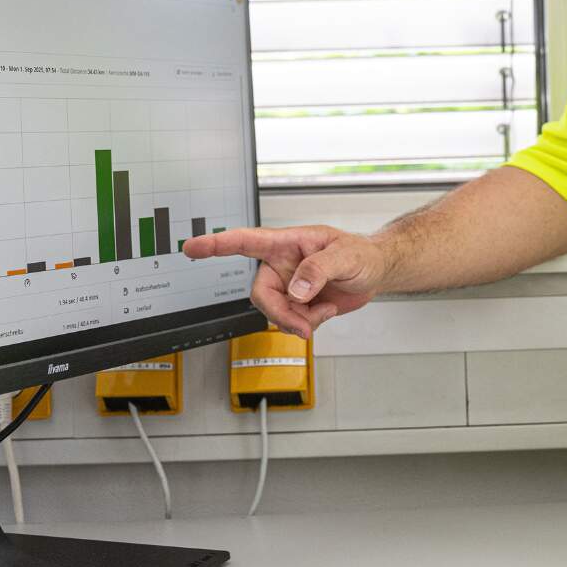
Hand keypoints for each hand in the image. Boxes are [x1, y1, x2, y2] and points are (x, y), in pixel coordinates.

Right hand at [182, 225, 387, 338]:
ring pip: (274, 312)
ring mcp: (288, 286)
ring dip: (298, 320)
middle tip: (304, 324)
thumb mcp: (345, 256)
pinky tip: (325, 311)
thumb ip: (318, 270)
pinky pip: (290, 321)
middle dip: (280, 312)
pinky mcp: (297, 304)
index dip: (216, 244)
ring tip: (324, 311)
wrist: (375, 273)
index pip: (245, 242)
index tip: (191, 247)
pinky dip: (307, 323)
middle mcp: (282, 264)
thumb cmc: (360, 254)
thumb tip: (296, 291)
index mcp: (287, 243)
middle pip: (260, 293)